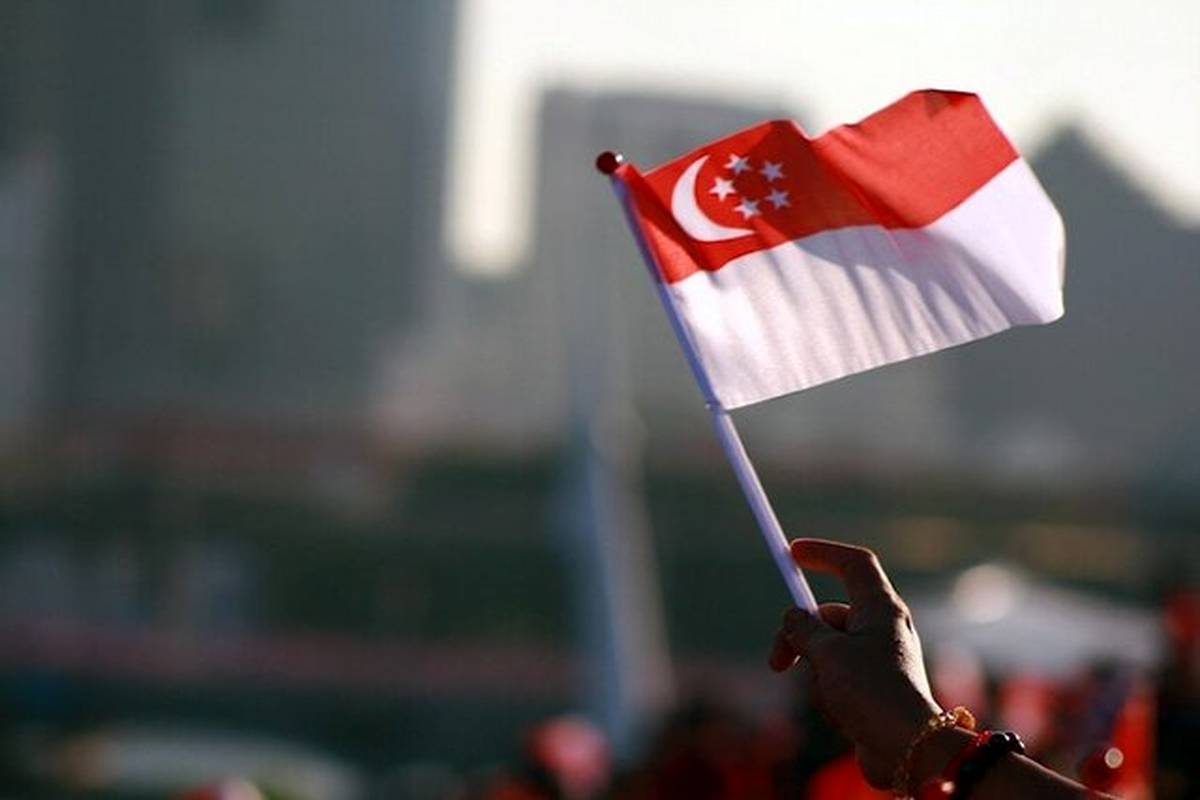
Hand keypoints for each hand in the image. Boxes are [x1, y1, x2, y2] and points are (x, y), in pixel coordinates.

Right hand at [769, 539, 939, 788]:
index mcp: (880, 608)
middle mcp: (882, 628)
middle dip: (798, 636)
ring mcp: (878, 658)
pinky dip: (828, 691)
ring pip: (827, 649)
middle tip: (777, 661)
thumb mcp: (827, 653)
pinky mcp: (873, 687)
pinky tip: (840, 713)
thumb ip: (803, 628)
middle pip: (828, 614)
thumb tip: (793, 618)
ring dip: (815, 672)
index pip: (853, 563)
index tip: (792, 554)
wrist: (909, 749)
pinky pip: (837, 677)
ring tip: (828, 696)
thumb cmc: (872, 693)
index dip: (823, 552)